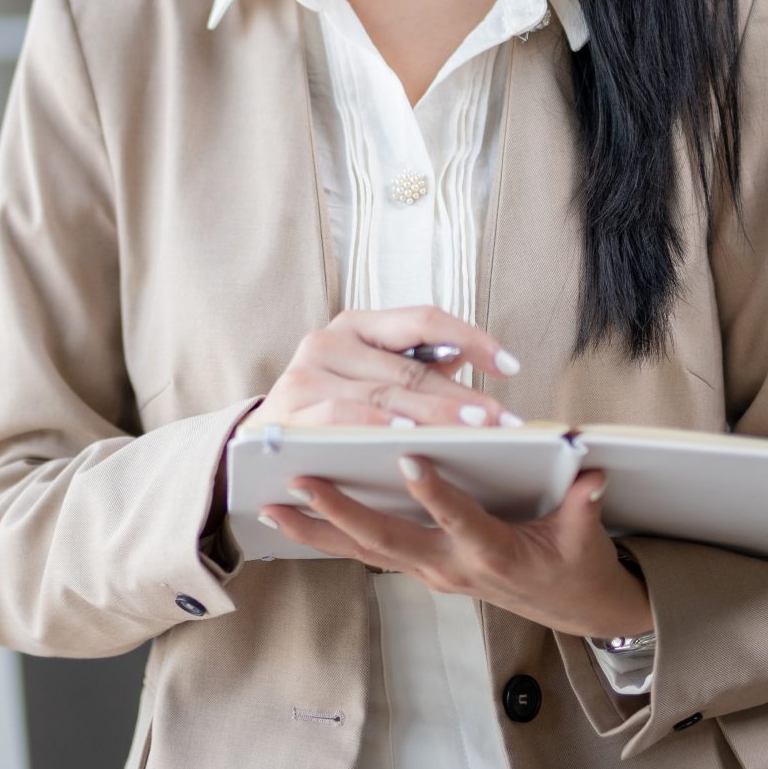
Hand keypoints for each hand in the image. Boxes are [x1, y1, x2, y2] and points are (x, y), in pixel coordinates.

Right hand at [249, 305, 518, 429]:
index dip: (470, 338)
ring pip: (384, 392)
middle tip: (503, 419)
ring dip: (433, 414)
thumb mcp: (372, 383)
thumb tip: (472, 370)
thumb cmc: (329, 413)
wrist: (257, 449)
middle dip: (463, 396)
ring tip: (474, 431)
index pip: (423, 320)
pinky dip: (377, 423)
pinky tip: (408, 436)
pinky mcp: (289, 410)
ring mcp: (305, 375)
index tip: (510, 367)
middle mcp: (327, 341)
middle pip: (410, 366)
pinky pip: (342, 415)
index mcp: (357, 326)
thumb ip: (417, 372)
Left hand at [261, 465, 653, 641]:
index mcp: (493, 556)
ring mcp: (429, 571)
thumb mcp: (586, 537)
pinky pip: (367, 553)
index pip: (461, 523)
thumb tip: (591, 469)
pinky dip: (329, 537)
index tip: (410, 459)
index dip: (437, 496)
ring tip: (272, 509)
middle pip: (389, 542)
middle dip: (342, 513)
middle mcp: (450, 568)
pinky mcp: (419, 567)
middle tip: (302, 485)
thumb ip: (584, 504)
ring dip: (317, 532)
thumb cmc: (576, 564)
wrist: (573, 608)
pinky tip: (293, 520)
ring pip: (364, 552)